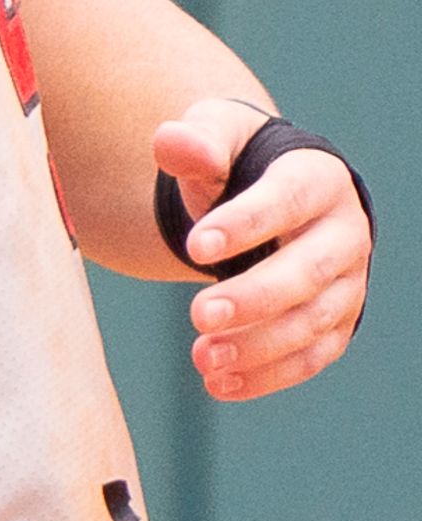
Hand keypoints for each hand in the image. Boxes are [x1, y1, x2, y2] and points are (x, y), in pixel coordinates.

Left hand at [158, 100, 372, 399]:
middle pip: (308, 272)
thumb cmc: (239, 161)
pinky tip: (221, 385)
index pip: (288, 201)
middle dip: (255, 298)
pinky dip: (269, 375)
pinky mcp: (338, 321)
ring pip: (313, 321)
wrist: (274, 193)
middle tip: (198, 314)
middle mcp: (344, 233)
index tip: (194, 246)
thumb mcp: (216, 136)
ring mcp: (347, 282)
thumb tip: (172, 142)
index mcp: (316, 180)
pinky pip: (312, 355)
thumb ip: (196, 139)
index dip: (245, 224)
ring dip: (259, 346)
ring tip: (202, 358)